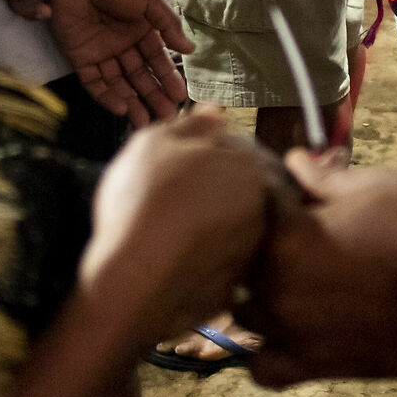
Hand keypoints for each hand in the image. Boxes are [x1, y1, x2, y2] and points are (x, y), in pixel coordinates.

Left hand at [47, 0, 193, 127]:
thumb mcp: (148, 0)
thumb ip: (168, 25)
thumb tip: (190, 49)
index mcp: (140, 30)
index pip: (156, 60)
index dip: (168, 78)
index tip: (180, 96)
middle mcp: (122, 44)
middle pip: (139, 76)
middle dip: (153, 95)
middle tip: (167, 115)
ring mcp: (101, 52)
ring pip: (119, 83)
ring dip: (132, 102)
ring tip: (145, 121)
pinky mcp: (80, 57)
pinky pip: (95, 81)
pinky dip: (107, 96)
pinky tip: (122, 108)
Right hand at [83, 109, 288, 342]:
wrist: (135, 279)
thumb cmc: (143, 202)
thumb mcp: (156, 143)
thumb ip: (192, 125)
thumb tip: (215, 113)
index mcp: (247, 167)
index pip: (231, 150)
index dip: (198, 155)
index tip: (172, 167)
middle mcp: (260, 208)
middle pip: (235, 188)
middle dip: (209, 189)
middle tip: (168, 198)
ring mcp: (251, 249)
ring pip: (230, 224)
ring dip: (208, 223)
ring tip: (168, 229)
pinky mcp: (236, 284)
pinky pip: (221, 260)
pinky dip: (204, 256)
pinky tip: (175, 256)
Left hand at [236, 151, 396, 387]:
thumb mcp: (374, 186)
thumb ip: (322, 179)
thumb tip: (293, 160)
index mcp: (283, 234)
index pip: (253, 212)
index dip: (276, 203)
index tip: (299, 202)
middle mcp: (273, 285)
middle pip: (240, 266)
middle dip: (264, 252)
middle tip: (303, 245)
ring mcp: (288, 331)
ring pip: (243, 316)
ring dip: (259, 301)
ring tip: (297, 290)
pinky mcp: (311, 368)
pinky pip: (263, 370)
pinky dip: (267, 356)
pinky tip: (292, 339)